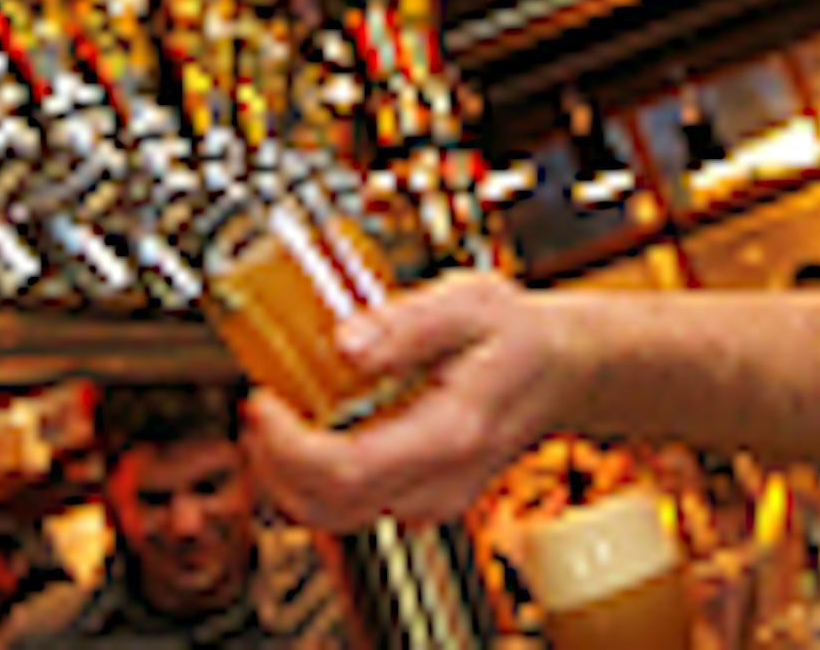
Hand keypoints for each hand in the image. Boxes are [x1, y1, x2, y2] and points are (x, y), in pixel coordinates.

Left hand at [241, 272, 573, 529]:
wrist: (560, 369)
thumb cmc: (516, 335)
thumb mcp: (468, 303)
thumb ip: (406, 323)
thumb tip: (346, 344)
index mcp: (449, 435)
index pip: (346, 472)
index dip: (287, 448)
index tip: (262, 402)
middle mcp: (438, 482)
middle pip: (327, 507)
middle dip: (273, 464)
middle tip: (258, 406)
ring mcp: (429, 499)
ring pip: (333, 516)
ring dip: (287, 475)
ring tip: (276, 416)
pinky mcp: (420, 499)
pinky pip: (350, 507)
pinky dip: (314, 478)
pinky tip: (311, 432)